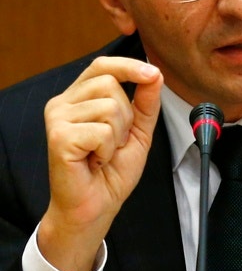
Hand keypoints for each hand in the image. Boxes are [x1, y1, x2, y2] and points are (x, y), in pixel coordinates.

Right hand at [38, 56, 162, 270]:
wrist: (96, 205)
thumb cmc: (112, 169)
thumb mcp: (138, 129)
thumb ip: (146, 101)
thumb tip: (155, 73)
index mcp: (79, 96)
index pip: (102, 65)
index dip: (129, 66)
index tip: (153, 73)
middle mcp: (63, 103)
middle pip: (110, 82)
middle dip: (126, 114)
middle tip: (115, 140)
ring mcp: (57, 118)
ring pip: (109, 106)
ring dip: (118, 134)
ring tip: (104, 152)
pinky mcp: (58, 137)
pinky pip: (102, 131)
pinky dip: (108, 149)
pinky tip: (96, 161)